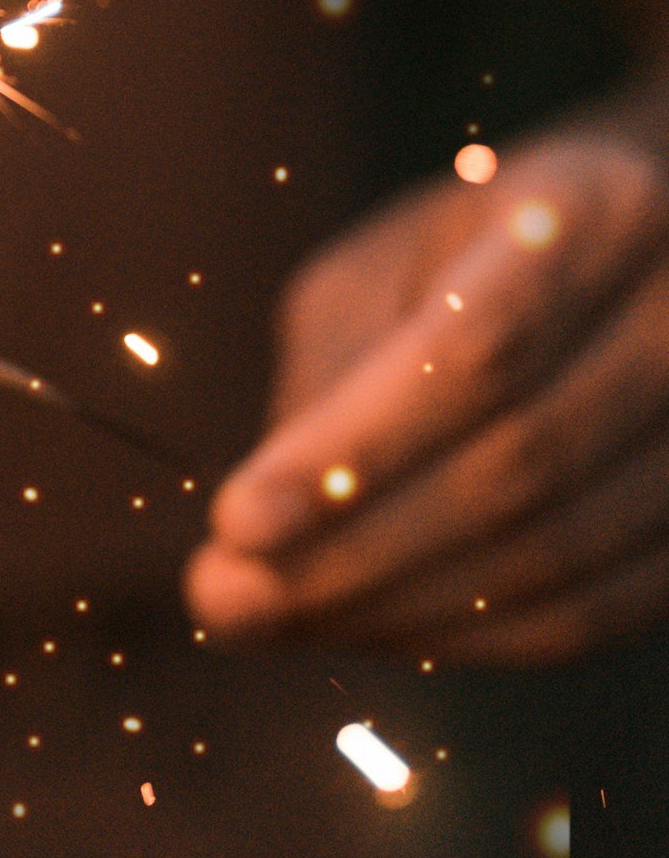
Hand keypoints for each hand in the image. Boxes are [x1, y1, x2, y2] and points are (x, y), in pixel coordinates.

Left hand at [185, 128, 668, 665]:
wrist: (634, 265)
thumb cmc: (472, 262)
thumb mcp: (382, 271)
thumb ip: (328, 381)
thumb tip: (252, 547)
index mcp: (592, 217)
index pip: (476, 354)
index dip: (355, 452)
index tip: (235, 523)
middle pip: (517, 467)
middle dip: (354, 553)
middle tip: (228, 601)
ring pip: (555, 557)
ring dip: (396, 610)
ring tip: (278, 619)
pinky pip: (591, 615)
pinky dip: (467, 640)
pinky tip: (372, 631)